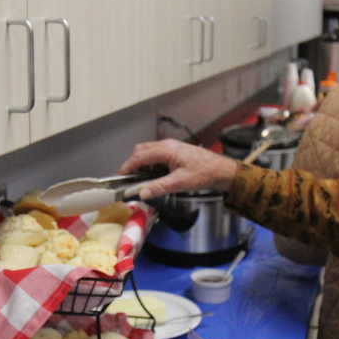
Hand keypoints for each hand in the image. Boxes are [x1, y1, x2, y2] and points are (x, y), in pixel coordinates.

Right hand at [118, 139, 237, 199]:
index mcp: (166, 150)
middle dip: (132, 164)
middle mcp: (166, 145)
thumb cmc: (202, 174)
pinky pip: (155, 154)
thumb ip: (159, 187)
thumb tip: (141, 193)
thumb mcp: (180, 183)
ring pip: (147, 151)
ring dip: (140, 163)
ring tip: (138, 179)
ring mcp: (170, 146)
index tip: (119, 178)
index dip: (127, 167)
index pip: (139, 156)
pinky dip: (149, 163)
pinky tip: (151, 175)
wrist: (219, 169)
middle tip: (127, 179)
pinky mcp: (174, 150)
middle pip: (141, 150)